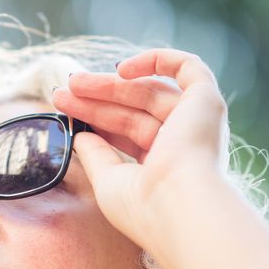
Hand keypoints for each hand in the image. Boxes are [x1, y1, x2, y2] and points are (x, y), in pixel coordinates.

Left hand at [51, 48, 230, 246]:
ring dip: (110, 85)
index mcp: (167, 166)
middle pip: (135, 110)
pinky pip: (187, 67)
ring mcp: (198, 122)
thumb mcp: (108, 181)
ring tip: (73, 83)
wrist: (177, 206)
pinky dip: (157, 60)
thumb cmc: (143, 207)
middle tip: (61, 94)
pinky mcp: (207, 101)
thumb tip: (80, 136)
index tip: (67, 113)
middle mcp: (186, 143)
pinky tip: (121, 69)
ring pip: (150, 91)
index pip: (129, 134)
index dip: (98, 120)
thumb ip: (95, 156)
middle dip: (97, 100)